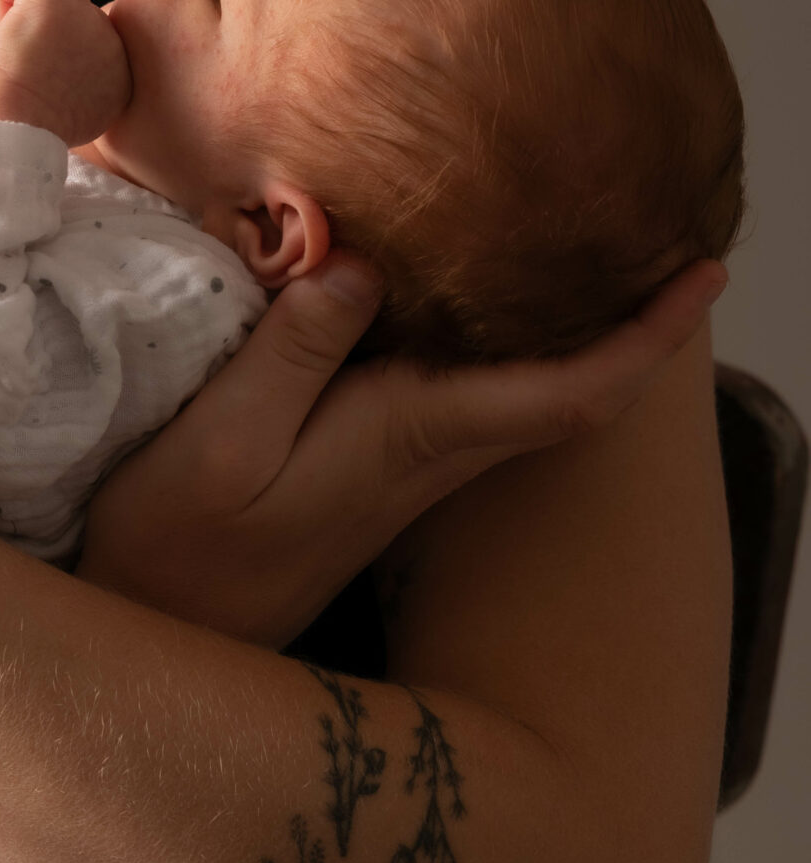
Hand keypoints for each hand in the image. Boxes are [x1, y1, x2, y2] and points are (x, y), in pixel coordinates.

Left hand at [0, 0, 131, 142]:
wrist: (14, 135)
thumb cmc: (28, 133)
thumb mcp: (75, 118)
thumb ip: (82, 87)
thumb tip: (62, 62)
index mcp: (121, 76)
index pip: (90, 41)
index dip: (58, 56)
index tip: (42, 88)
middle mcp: (112, 43)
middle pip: (74, 13)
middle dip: (44, 34)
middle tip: (25, 71)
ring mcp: (85, 17)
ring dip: (24, 16)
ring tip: (12, 52)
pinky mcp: (51, 0)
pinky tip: (0, 25)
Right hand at [79, 250, 727, 646]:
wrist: (159, 634)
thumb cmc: (180, 543)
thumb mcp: (222, 440)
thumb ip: (292, 351)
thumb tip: (363, 262)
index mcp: (412, 439)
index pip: (565, 393)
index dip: (641, 339)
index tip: (703, 275)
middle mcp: (430, 454)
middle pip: (566, 387)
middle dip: (630, 317)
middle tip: (665, 229)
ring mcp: (405, 464)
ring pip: (522, 388)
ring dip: (569, 324)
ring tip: (588, 238)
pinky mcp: (372, 461)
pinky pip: (465, 387)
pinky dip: (495, 334)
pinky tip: (468, 284)